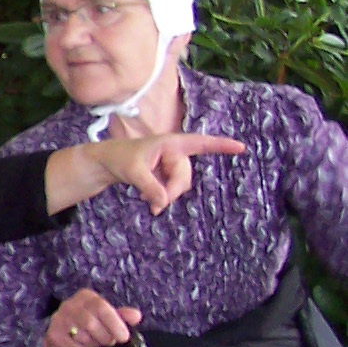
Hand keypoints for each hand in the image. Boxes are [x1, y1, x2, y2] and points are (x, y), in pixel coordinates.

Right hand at [42, 287, 141, 346]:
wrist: (66, 333)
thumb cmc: (92, 323)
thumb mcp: (109, 316)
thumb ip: (123, 316)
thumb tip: (135, 316)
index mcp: (86, 297)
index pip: (100, 307)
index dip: (114, 324)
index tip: (123, 337)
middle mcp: (69, 305)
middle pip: (90, 324)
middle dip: (104, 337)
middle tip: (107, 341)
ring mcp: (58, 320)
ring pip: (81, 337)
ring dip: (92, 344)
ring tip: (94, 342)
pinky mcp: (52, 335)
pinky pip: (72, 346)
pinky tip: (82, 346)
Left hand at [51, 132, 245, 215]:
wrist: (106, 162)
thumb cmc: (119, 159)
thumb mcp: (132, 172)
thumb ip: (150, 187)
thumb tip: (164, 203)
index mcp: (170, 143)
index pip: (200, 143)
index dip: (221, 146)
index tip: (241, 147)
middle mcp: (175, 152)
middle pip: (185, 177)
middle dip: (170, 191)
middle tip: (152, 204)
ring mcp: (172, 164)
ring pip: (179, 186)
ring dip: (164, 195)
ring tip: (143, 196)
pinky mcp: (167, 174)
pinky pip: (172, 189)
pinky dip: (161, 196)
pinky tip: (146, 197)